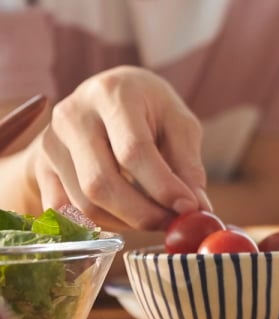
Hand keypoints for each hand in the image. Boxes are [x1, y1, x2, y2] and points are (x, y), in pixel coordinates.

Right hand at [28, 66, 207, 230]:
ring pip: (83, 203)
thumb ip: (187, 163)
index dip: (162, 185)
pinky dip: (100, 224)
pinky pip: (66, 211)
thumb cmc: (149, 109)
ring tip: (156, 217)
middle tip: (172, 224)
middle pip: (101, 182)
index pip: (134, 150)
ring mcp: (50, 142)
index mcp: (113, 94)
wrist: (103, 98)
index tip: (188, 208)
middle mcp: (74, 115)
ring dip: (125, 221)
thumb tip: (197, 208)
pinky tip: (126, 218)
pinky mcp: (41, 167)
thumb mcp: (178, 123)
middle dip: (141, 212)